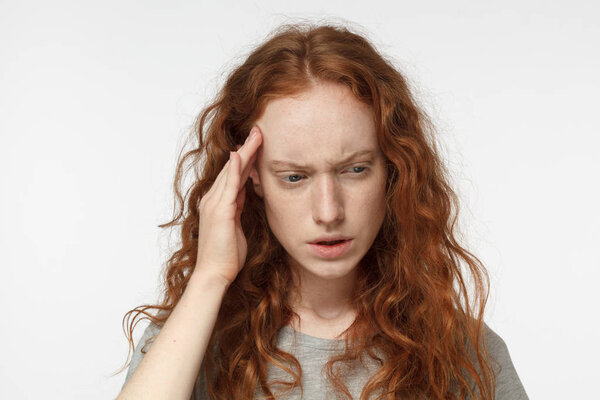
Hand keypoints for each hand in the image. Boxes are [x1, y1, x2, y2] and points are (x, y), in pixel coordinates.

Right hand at [193, 126, 262, 285]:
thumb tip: (245, 193)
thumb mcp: (236, 226)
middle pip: (233, 167)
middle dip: (247, 148)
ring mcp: (214, 204)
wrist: (214, 273)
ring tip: (256, 136)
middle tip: (258, 130)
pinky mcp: (220, 211)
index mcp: (218, 203)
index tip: (257, 143)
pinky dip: (235, 169)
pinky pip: (229, 185)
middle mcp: (213, 199)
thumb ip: (238, 207)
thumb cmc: (226, 254)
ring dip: (244, 152)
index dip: (246, 157)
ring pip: (232, 171)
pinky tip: (241, 155)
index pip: (234, 174)